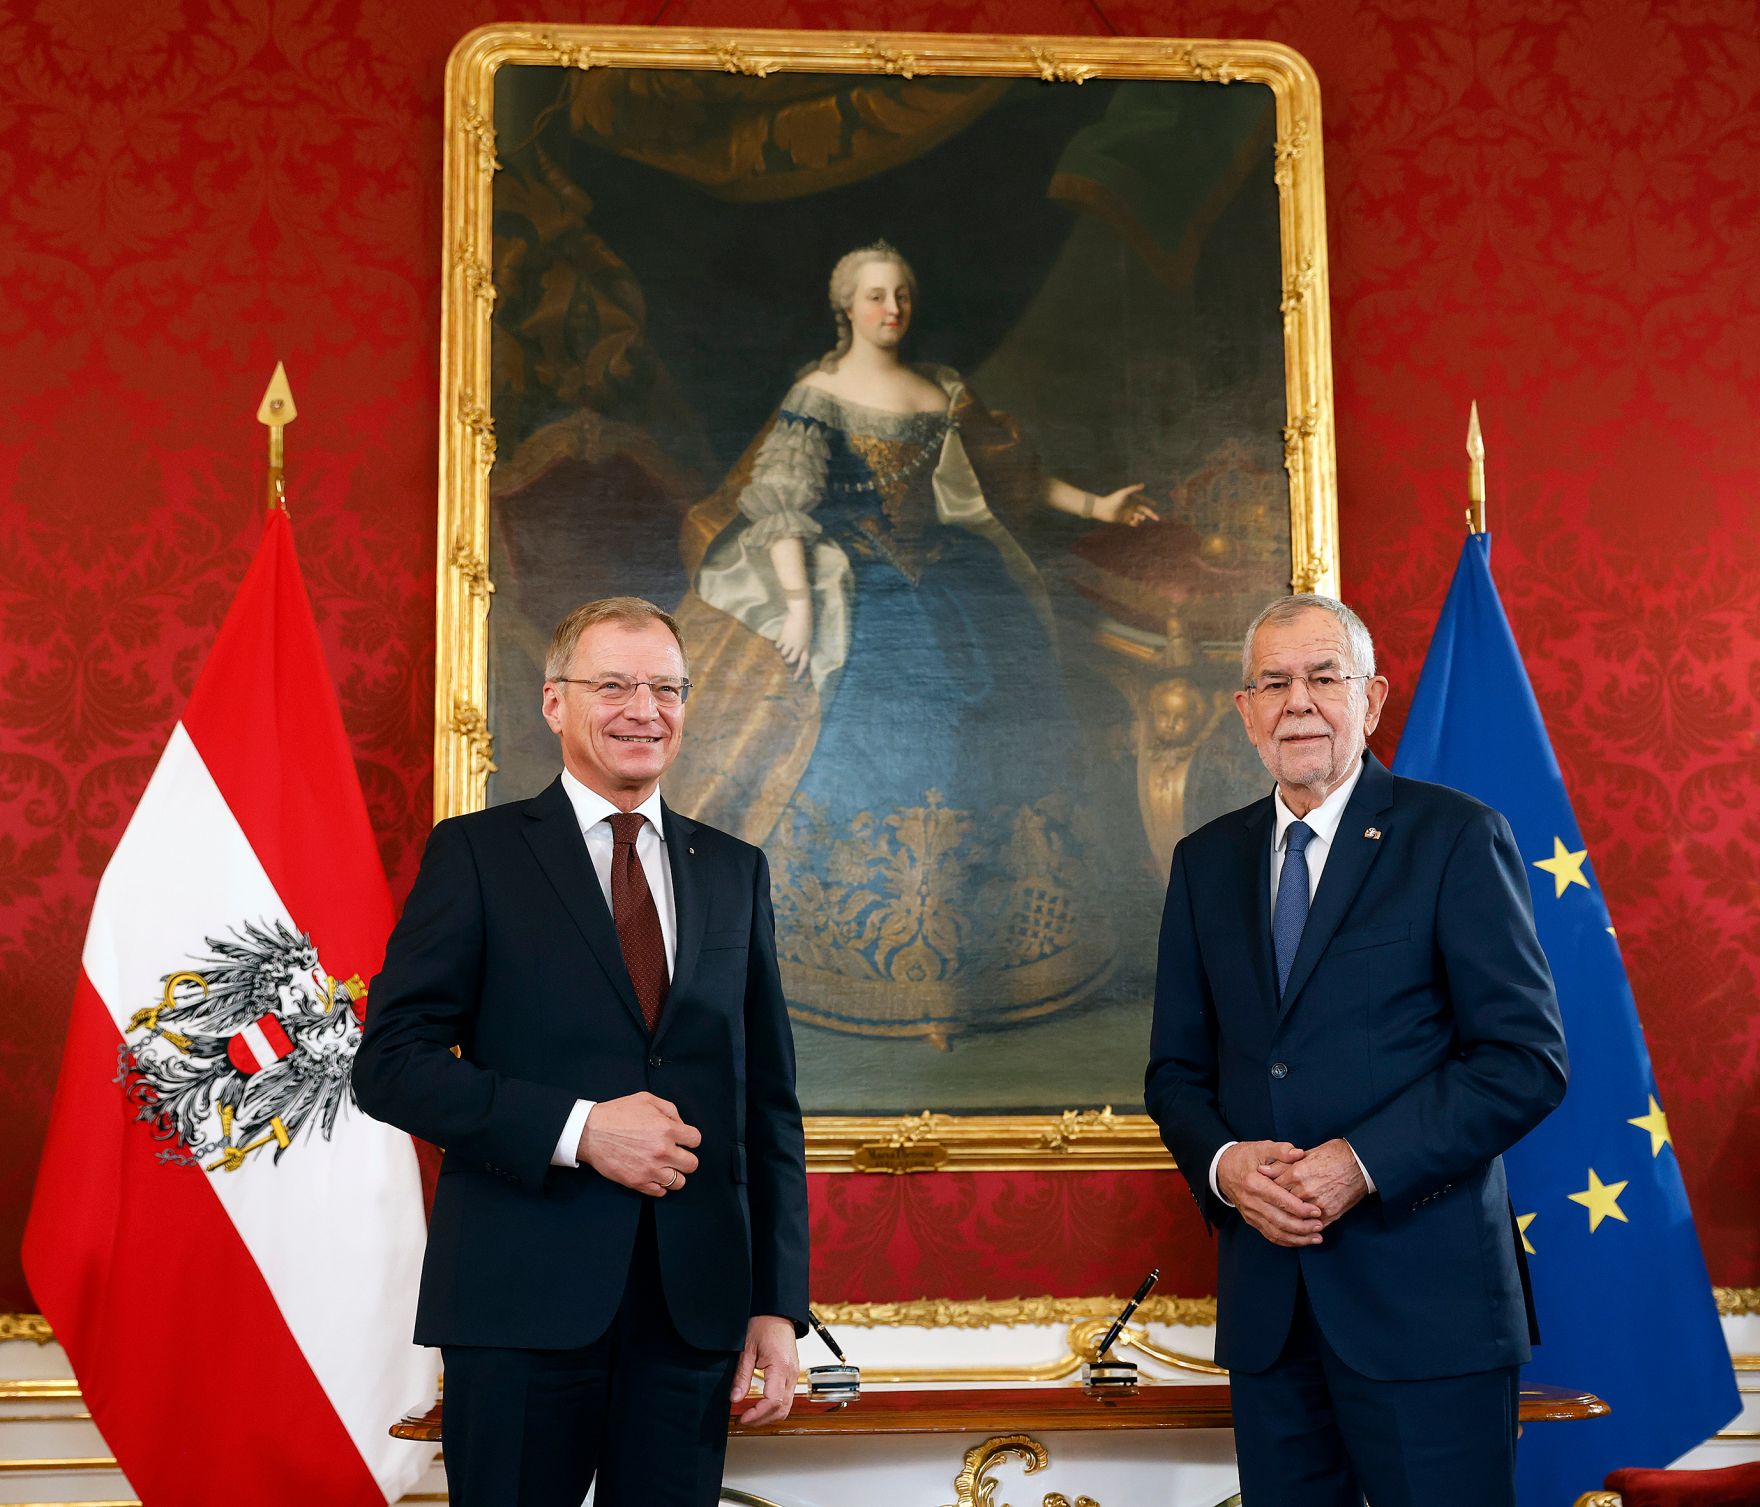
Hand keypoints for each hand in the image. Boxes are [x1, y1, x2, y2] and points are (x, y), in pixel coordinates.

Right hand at [577, 1092, 700, 1196]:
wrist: (590, 1132)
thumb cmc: (616, 1114)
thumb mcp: (646, 1099)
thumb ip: (670, 1110)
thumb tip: (681, 1126)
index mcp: (666, 1129)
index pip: (696, 1140)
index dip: (689, 1138)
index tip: (682, 1139)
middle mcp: (662, 1151)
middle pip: (692, 1164)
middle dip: (685, 1158)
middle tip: (675, 1154)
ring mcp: (650, 1169)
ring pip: (679, 1182)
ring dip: (674, 1174)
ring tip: (664, 1166)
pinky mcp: (637, 1182)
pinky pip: (660, 1192)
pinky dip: (659, 1185)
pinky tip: (652, 1175)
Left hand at [732, 1314, 799, 1425]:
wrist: (776, 1313)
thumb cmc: (763, 1324)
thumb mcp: (746, 1349)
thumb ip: (742, 1376)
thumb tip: (735, 1399)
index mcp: (780, 1366)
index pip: (773, 1401)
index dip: (757, 1414)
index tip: (742, 1418)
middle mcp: (791, 1373)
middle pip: (782, 1409)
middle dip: (762, 1419)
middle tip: (743, 1420)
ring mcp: (794, 1374)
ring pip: (786, 1407)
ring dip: (769, 1416)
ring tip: (750, 1416)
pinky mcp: (792, 1374)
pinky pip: (787, 1398)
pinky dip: (774, 1407)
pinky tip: (760, 1406)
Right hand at [775, 602, 811, 680]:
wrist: (800, 614)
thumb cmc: (805, 622)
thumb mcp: (807, 635)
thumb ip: (802, 643)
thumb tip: (796, 650)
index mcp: (806, 646)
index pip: (804, 663)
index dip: (799, 672)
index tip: (795, 679)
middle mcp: (799, 647)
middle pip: (791, 660)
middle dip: (787, 660)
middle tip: (785, 658)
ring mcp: (791, 643)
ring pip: (783, 653)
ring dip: (782, 649)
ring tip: (784, 642)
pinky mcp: (783, 638)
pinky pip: (778, 646)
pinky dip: (778, 644)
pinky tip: (780, 638)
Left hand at [1090, 483, 1158, 526]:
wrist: (1104, 509)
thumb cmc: (1113, 499)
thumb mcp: (1124, 493)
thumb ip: (1133, 489)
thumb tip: (1143, 485)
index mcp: (1132, 500)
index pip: (1143, 500)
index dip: (1149, 502)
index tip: (1155, 504)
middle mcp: (1131, 507)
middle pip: (1144, 511)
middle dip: (1151, 514)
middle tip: (1158, 519)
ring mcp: (1129, 514)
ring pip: (1140, 517)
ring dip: (1141, 518)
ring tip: (1139, 517)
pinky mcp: (1125, 520)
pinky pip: (1134, 523)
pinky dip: (1135, 522)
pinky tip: (1133, 520)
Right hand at [1216, 1140, 1324, 1247]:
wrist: (1222, 1168)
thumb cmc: (1245, 1156)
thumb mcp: (1262, 1147)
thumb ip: (1281, 1150)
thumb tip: (1299, 1154)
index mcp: (1254, 1183)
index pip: (1280, 1200)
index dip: (1300, 1208)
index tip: (1317, 1211)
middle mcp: (1251, 1201)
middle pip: (1279, 1220)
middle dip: (1302, 1226)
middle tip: (1320, 1226)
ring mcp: (1250, 1213)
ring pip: (1275, 1232)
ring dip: (1297, 1238)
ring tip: (1316, 1238)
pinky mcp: (1251, 1220)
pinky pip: (1269, 1235)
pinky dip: (1286, 1241)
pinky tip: (1300, 1241)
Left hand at [1268, 1138, 1367, 1224]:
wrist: (1360, 1163)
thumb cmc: (1333, 1155)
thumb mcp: (1305, 1155)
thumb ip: (1282, 1165)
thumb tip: (1261, 1171)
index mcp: (1297, 1173)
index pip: (1272, 1188)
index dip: (1266, 1191)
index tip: (1262, 1193)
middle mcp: (1305, 1191)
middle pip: (1281, 1204)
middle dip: (1274, 1206)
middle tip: (1268, 1207)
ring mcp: (1318, 1204)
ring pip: (1295, 1218)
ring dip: (1288, 1219)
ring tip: (1282, 1218)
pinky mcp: (1330, 1214)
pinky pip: (1312, 1226)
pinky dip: (1305, 1227)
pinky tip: (1300, 1226)